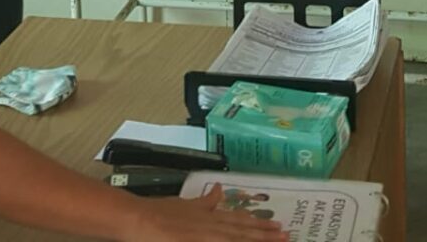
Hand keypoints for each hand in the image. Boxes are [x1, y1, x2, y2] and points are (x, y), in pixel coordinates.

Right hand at [118, 187, 285, 240]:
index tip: (278, 225)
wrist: (139, 219)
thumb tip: (219, 189)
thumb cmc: (158, 212)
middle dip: (266, 235)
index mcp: (210, 216)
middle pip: (245, 232)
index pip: (240, 221)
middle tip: (287, 235)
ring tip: (280, 240)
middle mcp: (213, 226)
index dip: (260, 224)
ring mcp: (207, 237)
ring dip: (258, 240)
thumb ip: (205, 201)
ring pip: (238, 240)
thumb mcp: (185, 203)